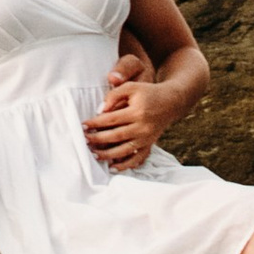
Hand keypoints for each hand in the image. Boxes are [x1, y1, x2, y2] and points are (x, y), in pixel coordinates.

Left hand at [84, 48, 182, 172]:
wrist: (170, 102)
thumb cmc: (148, 93)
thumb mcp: (131, 87)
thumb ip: (114, 95)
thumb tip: (100, 110)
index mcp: (137, 111)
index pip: (111, 119)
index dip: (95, 123)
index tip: (83, 125)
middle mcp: (142, 127)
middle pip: (116, 136)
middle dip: (98, 139)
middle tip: (84, 140)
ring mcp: (146, 138)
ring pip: (124, 150)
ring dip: (107, 154)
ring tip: (94, 154)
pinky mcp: (149, 144)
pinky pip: (137, 158)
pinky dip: (125, 164)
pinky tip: (112, 166)